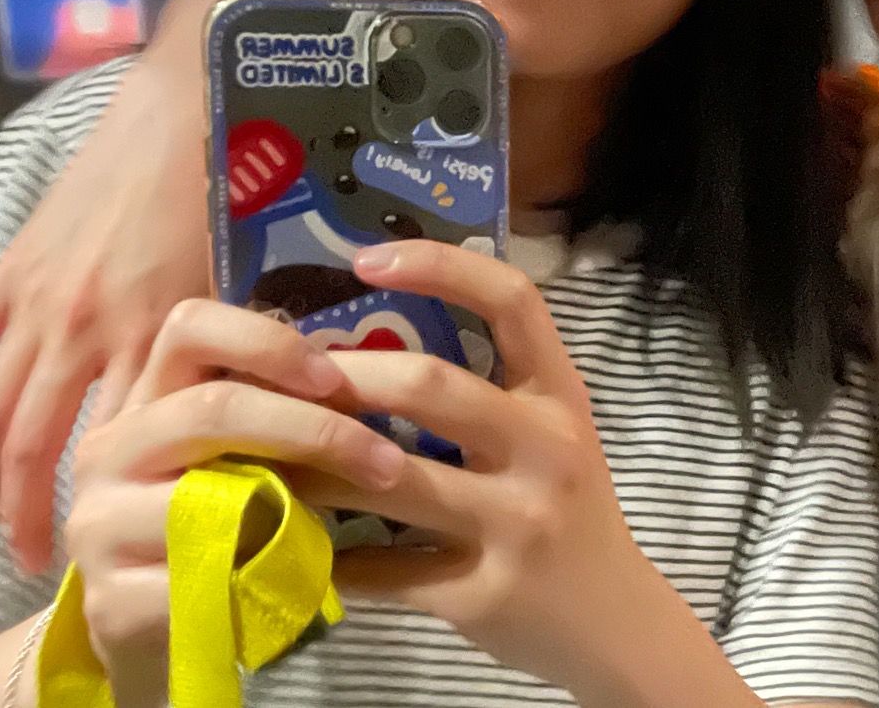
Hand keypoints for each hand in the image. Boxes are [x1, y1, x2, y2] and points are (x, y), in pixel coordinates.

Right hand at [0, 52, 211, 574]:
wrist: (188, 100)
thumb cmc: (240, 182)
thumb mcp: (249, 274)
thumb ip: (237, 344)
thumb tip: (257, 404)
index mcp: (152, 328)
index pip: (116, 442)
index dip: (110, 500)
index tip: (116, 543)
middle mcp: (84, 321)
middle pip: (34, 443)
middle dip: (28, 510)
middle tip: (36, 557)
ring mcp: (40, 295)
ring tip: (2, 510)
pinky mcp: (16, 264)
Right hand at [64, 299, 404, 706]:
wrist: (162, 632)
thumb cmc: (219, 526)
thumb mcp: (243, 458)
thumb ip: (276, 413)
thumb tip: (367, 378)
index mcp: (146, 398)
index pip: (189, 327)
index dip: (268, 343)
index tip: (336, 378)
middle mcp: (106, 450)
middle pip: (212, 407)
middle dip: (314, 429)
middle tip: (386, 462)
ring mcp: (97, 527)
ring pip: (207, 496)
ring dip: (294, 510)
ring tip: (342, 526)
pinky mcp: (109, 601)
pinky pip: (204, 577)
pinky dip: (260, 577)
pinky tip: (297, 582)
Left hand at [292, 241, 722, 701]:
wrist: (614, 620)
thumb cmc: (565, 508)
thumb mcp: (550, 431)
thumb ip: (490, 385)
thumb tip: (375, 333)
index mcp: (560, 395)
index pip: (513, 300)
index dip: (440, 265)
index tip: (366, 257)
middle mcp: (546, 448)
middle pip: (429, 386)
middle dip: (343, 379)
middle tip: (285, 380)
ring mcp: (516, 524)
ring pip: (388, 480)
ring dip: (312, 467)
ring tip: (264, 455)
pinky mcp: (481, 594)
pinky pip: (383, 569)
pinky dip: (332, 556)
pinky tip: (298, 542)